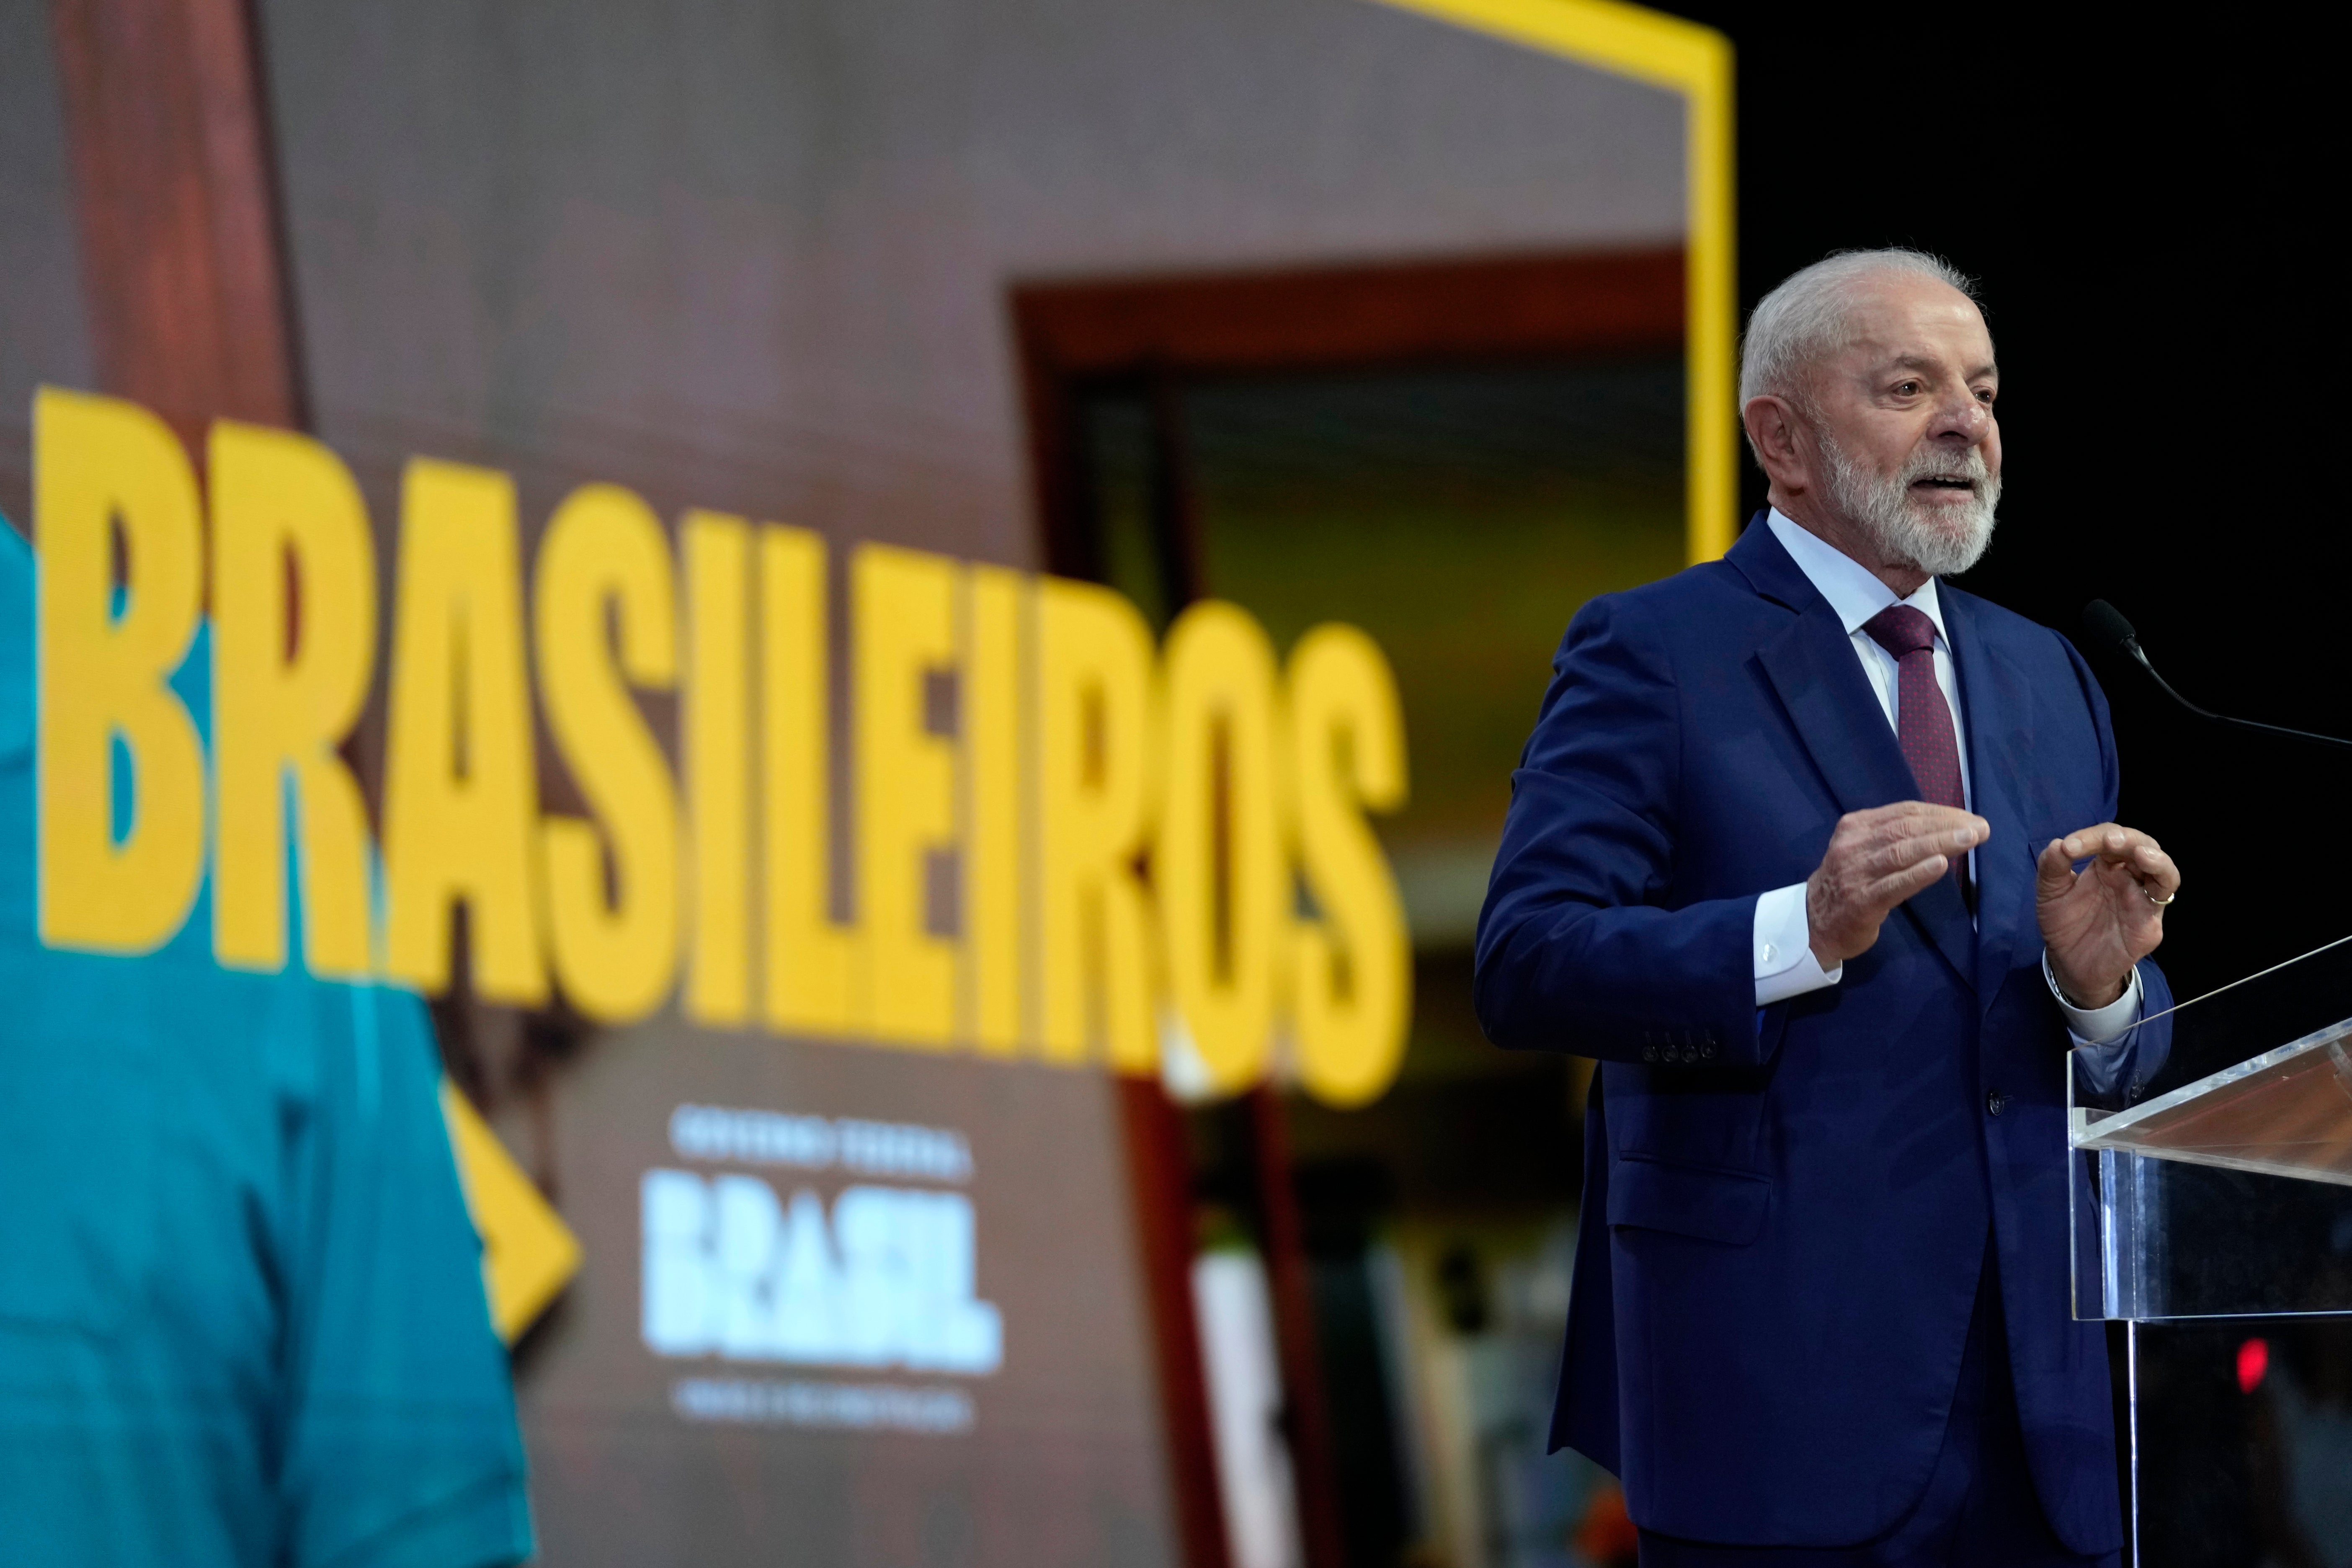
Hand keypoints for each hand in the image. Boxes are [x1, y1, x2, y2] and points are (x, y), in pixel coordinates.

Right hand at [1806, 802, 1988, 966]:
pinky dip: (1918, 873)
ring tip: (1970, 839)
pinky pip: (1894, 885)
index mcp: (1855, 826)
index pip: (1904, 812)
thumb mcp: (1862, 849)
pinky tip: (1940, 865)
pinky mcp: (1861, 902)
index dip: (1940, 813)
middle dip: (1946, 826)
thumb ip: (1892, 837)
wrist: (1813, 923)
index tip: (1969, 818)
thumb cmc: (1848, 883)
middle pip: (1905, 828)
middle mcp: (1853, 845)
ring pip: (1901, 852)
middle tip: (1981, 828)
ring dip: (1939, 843)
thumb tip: (1944, 826)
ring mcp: (1855, 873)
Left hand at [2038, 823, 2175, 1007]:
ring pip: (2163, 870)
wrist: (2068, 964)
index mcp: (2105, 866)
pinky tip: (2147, 881)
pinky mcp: (2148, 923)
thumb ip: (2051, 868)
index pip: (2108, 838)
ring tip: (2139, 852)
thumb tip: (2057, 843)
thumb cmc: (2064, 924)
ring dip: (2155, 857)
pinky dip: (2160, 884)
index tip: (2068, 848)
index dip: (2091, 837)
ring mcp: (2141, 899)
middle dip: (2127, 838)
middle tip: (2107, 840)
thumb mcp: (2049, 893)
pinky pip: (2162, 900)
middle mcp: (2128, 877)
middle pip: (2141, 845)